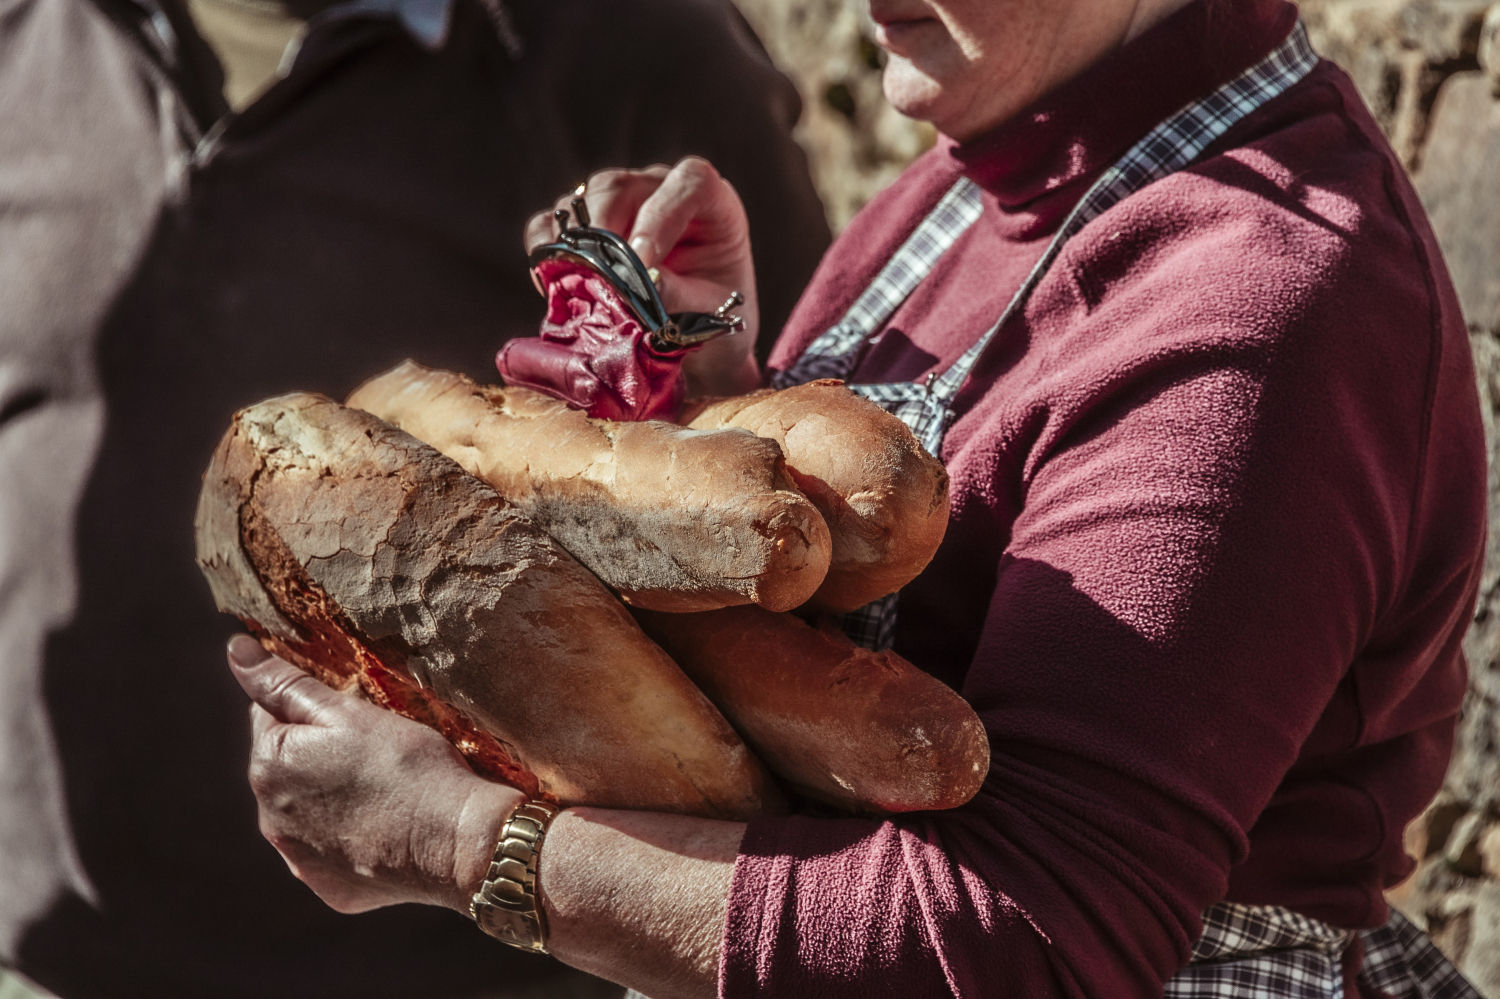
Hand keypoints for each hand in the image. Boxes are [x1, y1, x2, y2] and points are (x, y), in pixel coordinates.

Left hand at [226, 635, 522, 913]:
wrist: (455, 841)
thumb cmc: (407, 766)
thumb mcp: (348, 712)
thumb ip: (286, 683)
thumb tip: (237, 650)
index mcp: (268, 766)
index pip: (269, 716)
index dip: (313, 708)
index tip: (354, 715)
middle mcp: (270, 817)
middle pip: (285, 766)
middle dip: (318, 753)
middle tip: (375, 749)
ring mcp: (298, 859)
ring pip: (305, 808)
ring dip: (329, 795)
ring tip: (382, 788)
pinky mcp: (327, 886)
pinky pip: (329, 850)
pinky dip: (348, 835)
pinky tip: (384, 824)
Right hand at [525, 157, 761, 395]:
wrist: (696, 339)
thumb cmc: (713, 318)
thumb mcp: (709, 313)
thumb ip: (679, 295)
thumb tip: (638, 282)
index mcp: (711, 202)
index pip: (690, 182)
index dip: (661, 217)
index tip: (645, 263)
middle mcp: (661, 190)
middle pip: (620, 186)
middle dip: (604, 232)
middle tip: (600, 279)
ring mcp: (619, 202)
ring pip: (583, 199)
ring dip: (574, 243)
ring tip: (579, 285)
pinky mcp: (584, 224)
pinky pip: (551, 222)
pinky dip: (546, 251)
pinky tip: (553, 283)